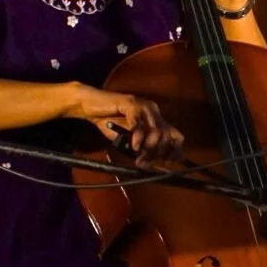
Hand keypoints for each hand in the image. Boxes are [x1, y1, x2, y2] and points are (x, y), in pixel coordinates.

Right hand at [65, 84, 184, 162]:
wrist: (90, 107)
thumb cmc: (110, 123)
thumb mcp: (128, 141)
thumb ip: (141, 149)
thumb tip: (150, 163)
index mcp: (156, 120)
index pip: (176, 136)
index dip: (174, 151)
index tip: (166, 163)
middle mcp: (154, 112)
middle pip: (167, 135)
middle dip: (157, 152)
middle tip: (143, 162)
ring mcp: (143, 105)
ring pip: (156, 130)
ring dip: (148, 146)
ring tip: (137, 154)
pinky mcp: (130, 102)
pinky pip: (138, 122)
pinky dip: (137, 136)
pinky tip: (133, 145)